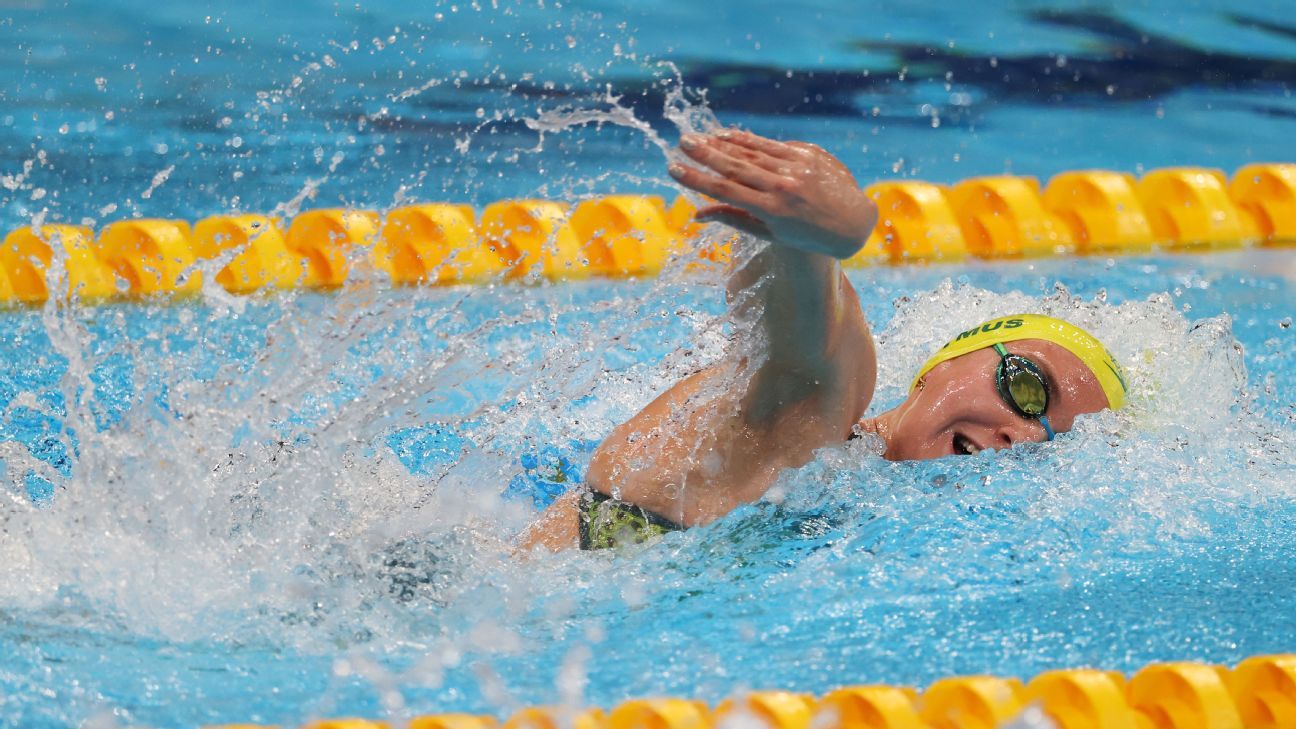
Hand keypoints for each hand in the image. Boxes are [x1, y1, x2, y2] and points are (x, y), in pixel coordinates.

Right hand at [668, 130, 877, 258]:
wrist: (853, 221)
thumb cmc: (808, 235)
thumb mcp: (771, 234)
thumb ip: (734, 220)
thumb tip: (698, 215)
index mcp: (773, 211)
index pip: (726, 191)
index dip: (697, 179)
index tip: (673, 169)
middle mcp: (783, 187)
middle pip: (735, 166)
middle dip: (705, 154)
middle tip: (681, 142)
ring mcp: (796, 167)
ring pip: (751, 152)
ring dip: (721, 143)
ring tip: (697, 137)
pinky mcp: (806, 153)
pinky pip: (770, 145)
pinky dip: (747, 139)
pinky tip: (727, 134)